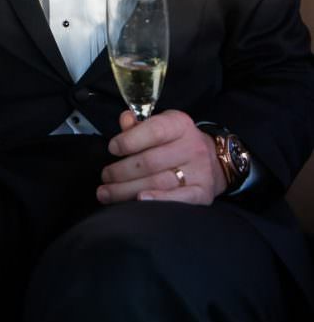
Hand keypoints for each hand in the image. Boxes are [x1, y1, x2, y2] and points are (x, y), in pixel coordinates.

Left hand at [97, 109, 227, 205]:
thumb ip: (140, 124)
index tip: (112, 149)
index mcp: (180, 124)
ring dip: (127, 190)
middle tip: (105, 176)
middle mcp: (192, 147)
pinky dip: (158, 200)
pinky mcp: (203, 193)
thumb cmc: (178, 141)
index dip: (129, 140)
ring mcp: (199, 171)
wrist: (215, 160)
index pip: (153, 131)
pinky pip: (178, 198)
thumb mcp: (162, 125)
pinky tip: (139, 201)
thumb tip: (125, 121)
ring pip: (157, 182)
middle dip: (121, 171)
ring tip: (107, 193)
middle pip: (150, 162)